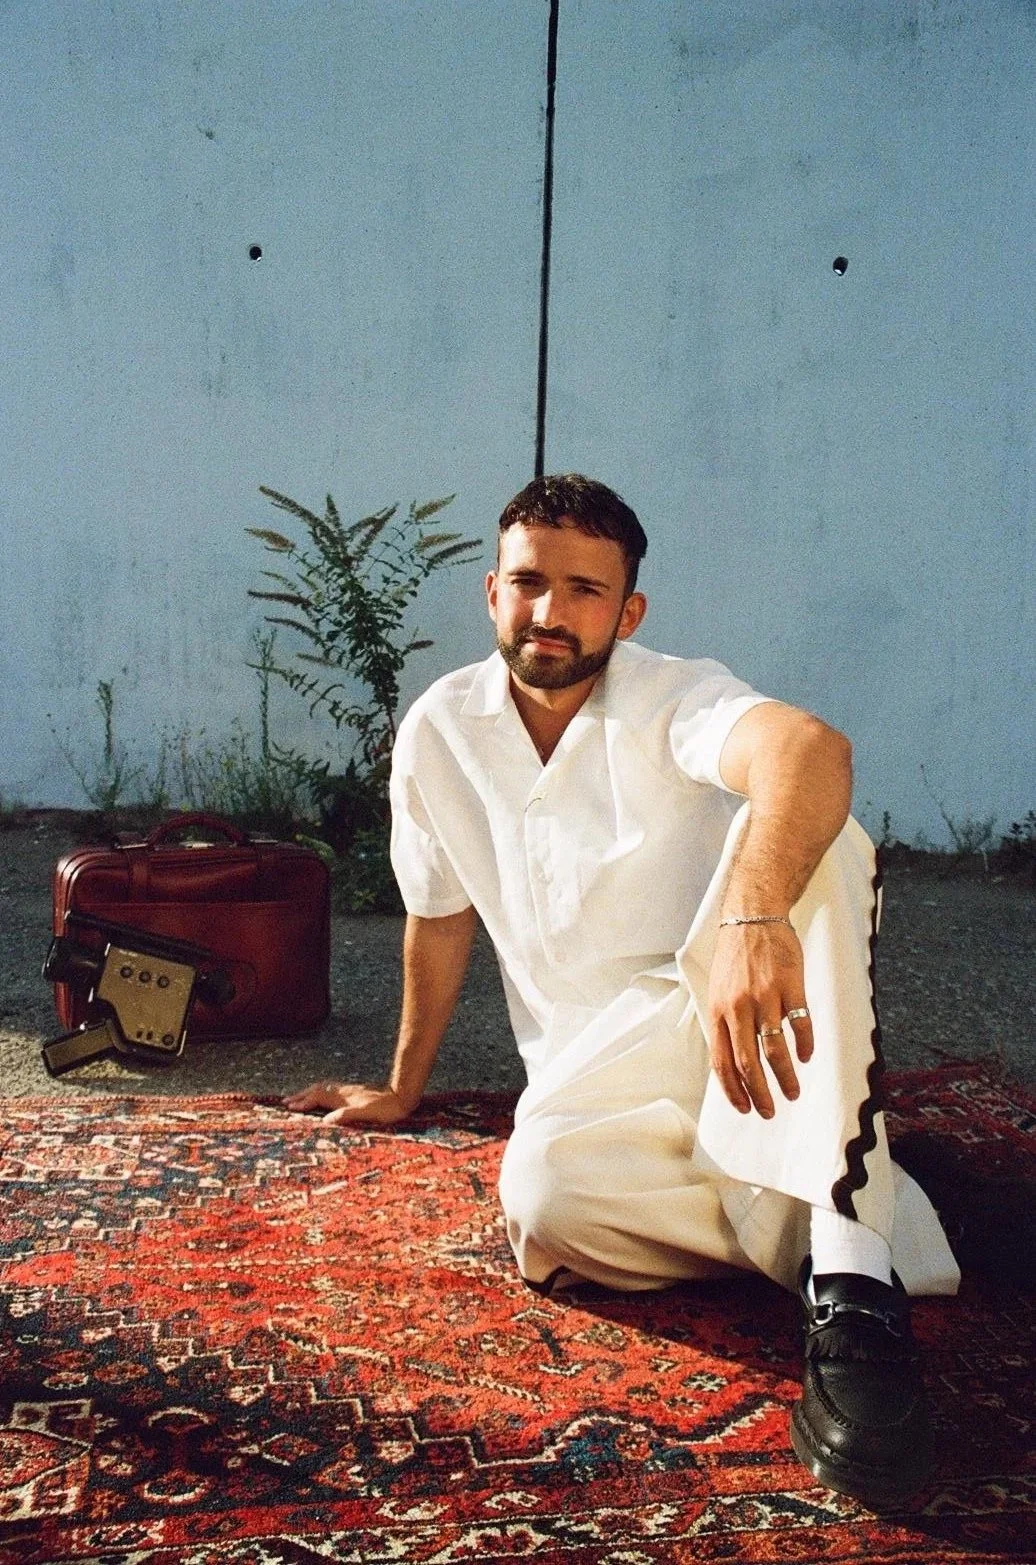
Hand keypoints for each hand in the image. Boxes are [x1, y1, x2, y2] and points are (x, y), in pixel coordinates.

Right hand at [282, 1082, 410, 1126]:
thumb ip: (347, 1115)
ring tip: (299, 1098)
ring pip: (324, 1088)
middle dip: (301, 1095)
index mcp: (343, 1097)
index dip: (304, 1102)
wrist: (402, 1097)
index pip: (318, 1097)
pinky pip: (331, 1091)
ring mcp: (349, 1091)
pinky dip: (321, 1093)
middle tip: (286, 1101)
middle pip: (318, 1090)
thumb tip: (326, 1121)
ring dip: (310, 1093)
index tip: (289, 1107)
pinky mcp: (355, 1093)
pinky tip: (323, 1098)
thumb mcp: (367, 1114)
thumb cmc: (386, 1109)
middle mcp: (344, 1092)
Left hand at [707, 923, 813, 1117]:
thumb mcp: (718, 989)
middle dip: (759, 1094)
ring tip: (792, 1093)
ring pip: (774, 1049)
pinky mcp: (790, 986)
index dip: (732, 1089)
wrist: (753, 916)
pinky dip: (804, 1045)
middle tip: (768, 1112)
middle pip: (747, 1062)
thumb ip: (724, 1022)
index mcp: (717, 1011)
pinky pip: (800, 1023)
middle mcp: (738, 1008)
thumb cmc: (735, 955)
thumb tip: (731, 1059)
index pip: (721, 1061)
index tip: (744, 1107)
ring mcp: (765, 997)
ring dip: (785, 1077)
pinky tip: (806, 1056)